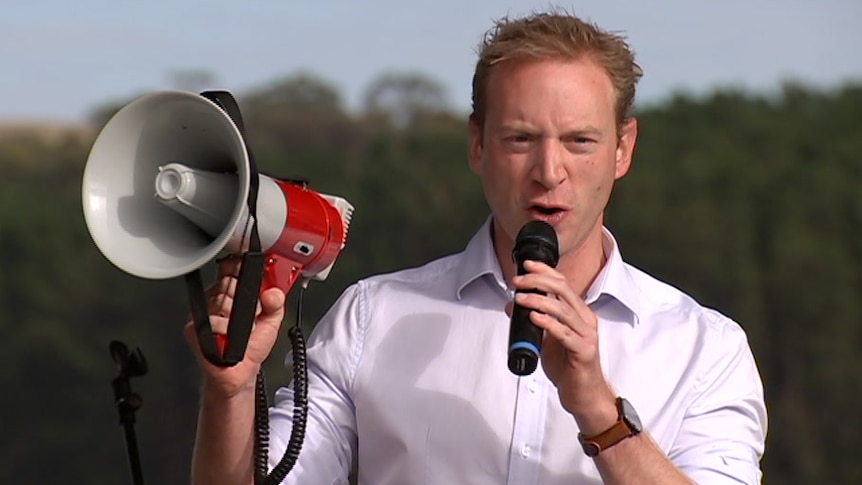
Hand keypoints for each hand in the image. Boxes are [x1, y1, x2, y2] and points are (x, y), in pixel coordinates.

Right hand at [183, 255, 285, 397]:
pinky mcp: (195, 329)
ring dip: (237, 316)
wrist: (240, 373)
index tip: (249, 268)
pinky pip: (213, 320)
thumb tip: (274, 291)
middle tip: (251, 313)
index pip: (231, 269)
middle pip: (228, 282)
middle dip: (244, 296)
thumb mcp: (271, 322)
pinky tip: (229, 338)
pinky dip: (226, 330)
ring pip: (222, 300)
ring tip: (241, 329)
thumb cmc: (251, 347)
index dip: (239, 267)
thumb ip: (277, 303)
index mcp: (232, 294)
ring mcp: (204, 314)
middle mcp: (216, 300)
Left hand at [510, 260, 616, 432]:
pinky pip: (565, 333)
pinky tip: (534, 318)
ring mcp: (587, 335)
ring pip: (563, 309)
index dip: (545, 271)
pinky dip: (548, 323)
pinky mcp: (584, 351)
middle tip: (518, 281)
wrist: (583, 395)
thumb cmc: (568, 367)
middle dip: (538, 281)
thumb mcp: (545, 340)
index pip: (563, 284)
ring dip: (539, 301)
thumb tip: (512, 305)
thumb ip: (532, 321)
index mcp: (578, 313)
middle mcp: (585, 320)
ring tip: (520, 298)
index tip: (526, 265)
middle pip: (563, 290)